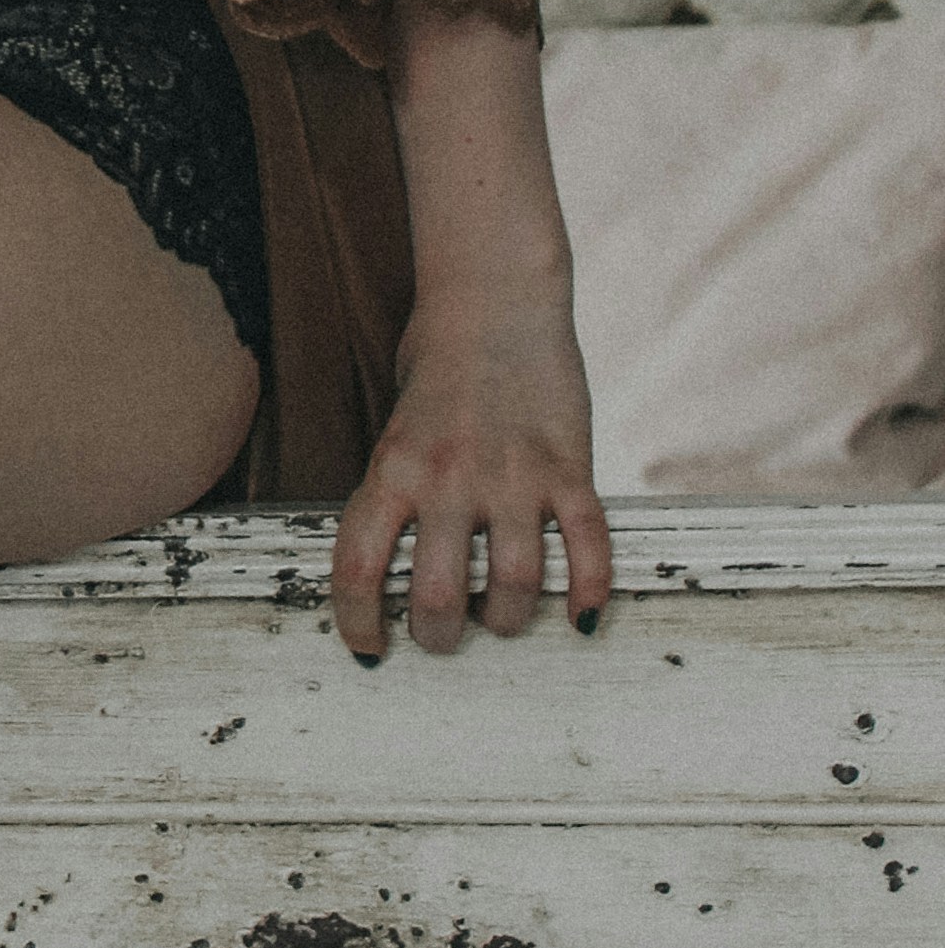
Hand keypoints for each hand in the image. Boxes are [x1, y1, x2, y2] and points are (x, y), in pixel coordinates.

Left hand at [328, 286, 611, 659]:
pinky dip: (589, 591)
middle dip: (440, 637)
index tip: (367, 649)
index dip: (357, 623)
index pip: (358, 568)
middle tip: (444, 635)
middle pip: (440, 598)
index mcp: (393, 470)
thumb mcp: (395, 432)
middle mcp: (449, 479)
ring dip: (508, 621)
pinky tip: (581, 615)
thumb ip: (397, 496)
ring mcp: (513, 476)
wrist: (495, 299)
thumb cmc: (437, 368)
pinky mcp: (568, 468)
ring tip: (503, 618)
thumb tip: (394, 573)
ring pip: (515, 587)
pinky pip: (586, 546)